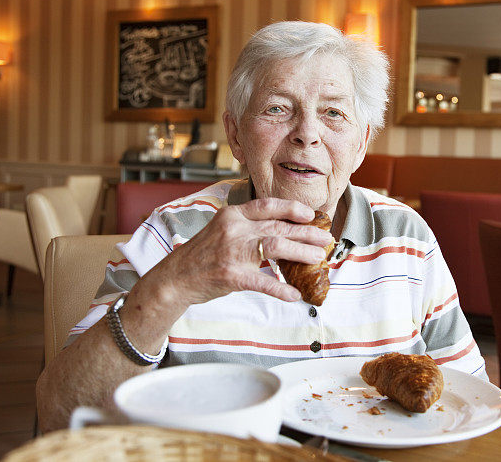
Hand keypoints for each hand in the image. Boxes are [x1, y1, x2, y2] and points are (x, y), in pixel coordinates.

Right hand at [141, 198, 333, 305]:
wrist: (175, 278)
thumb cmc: (202, 256)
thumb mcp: (222, 230)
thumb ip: (248, 228)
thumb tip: (281, 233)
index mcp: (232, 215)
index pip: (267, 205)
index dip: (292, 208)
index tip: (310, 214)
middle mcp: (234, 229)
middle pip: (278, 227)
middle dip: (306, 232)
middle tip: (325, 239)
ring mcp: (233, 252)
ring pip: (276, 246)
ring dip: (301, 252)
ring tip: (318, 258)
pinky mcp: (232, 275)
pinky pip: (263, 282)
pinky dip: (281, 289)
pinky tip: (294, 295)